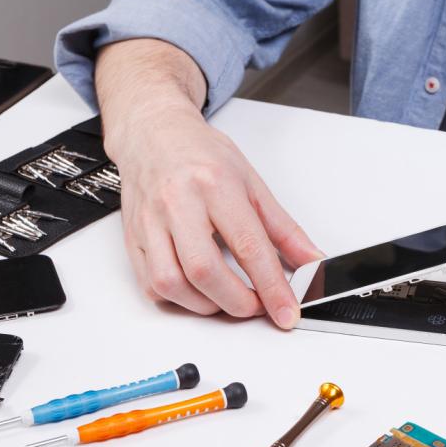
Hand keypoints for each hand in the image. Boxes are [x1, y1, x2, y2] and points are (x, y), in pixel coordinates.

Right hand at [111, 106, 320, 327]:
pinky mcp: (133, 238)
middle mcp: (178, 202)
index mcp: (216, 185)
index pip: (249, 246)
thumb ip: (285, 229)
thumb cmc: (201, 155)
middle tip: (257, 305)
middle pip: (205, 271)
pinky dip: (178, 299)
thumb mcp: (253, 184)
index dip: (272, 287)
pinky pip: (151, 284)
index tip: (287, 312)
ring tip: (229, 299)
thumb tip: (312, 262)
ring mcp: (150, 221)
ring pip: (171, 283)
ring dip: (207, 305)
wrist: (153, 134)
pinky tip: (198, 291)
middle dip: (237, 302)